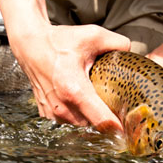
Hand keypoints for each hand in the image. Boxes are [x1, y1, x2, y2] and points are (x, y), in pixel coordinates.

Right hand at [8, 24, 129, 132]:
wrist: (30, 46)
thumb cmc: (59, 41)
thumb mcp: (92, 35)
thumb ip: (118, 43)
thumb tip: (132, 53)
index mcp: (74, 89)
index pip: (102, 121)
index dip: (119, 127)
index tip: (130, 127)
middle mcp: (62, 106)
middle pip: (94, 125)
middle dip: (106, 118)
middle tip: (115, 105)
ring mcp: (52, 113)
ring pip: (82, 125)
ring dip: (91, 117)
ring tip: (95, 99)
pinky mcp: (47, 114)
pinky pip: (69, 121)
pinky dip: (77, 114)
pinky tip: (79, 100)